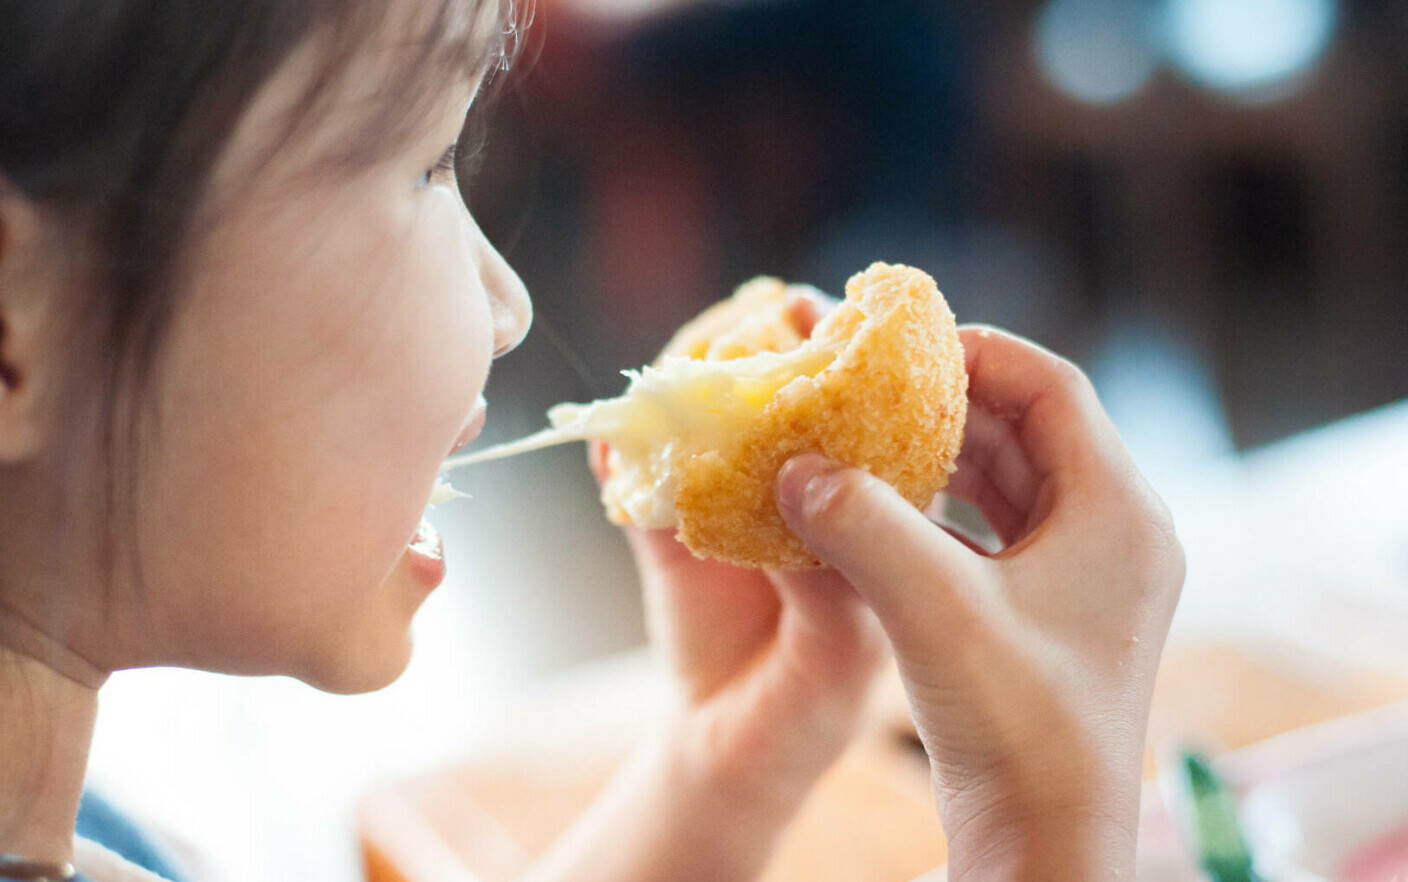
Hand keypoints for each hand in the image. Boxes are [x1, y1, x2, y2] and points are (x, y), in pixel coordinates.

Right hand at [775, 326, 1184, 880]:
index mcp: (1120, 511)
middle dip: (948, 406)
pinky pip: (996, 531)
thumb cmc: (1019, 726)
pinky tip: (884, 511)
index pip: (1056, 388)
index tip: (902, 346)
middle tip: (869, 391)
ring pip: (1010, 481)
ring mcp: (1087, 576)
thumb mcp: (934, 611)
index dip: (980, 353)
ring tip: (867, 443)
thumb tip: (794, 466)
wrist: (1047, 839)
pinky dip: (942, 511)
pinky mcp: (1054, 612)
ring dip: (941, 458)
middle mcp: (1116, 533)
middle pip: (1031, 429)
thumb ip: (862, 526)